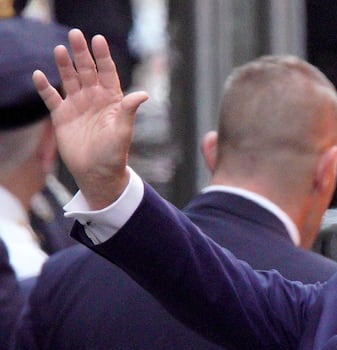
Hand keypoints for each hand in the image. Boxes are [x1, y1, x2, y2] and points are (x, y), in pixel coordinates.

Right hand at [32, 29, 148, 209]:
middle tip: (75, 34)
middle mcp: (94, 98)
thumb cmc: (114, 154)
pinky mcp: (62, 116)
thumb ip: (128, 110)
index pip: (107, 72)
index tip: (98, 39)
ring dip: (64, 65)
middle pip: (87, 70)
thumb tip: (143, 94)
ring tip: (59, 49)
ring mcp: (77, 106)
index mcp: (112, 100)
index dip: (103, 56)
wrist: (97, 173)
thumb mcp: (123, 131)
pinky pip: (51, 98)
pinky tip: (38, 75)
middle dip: (81, 53)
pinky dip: (44, 87)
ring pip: (69, 79)